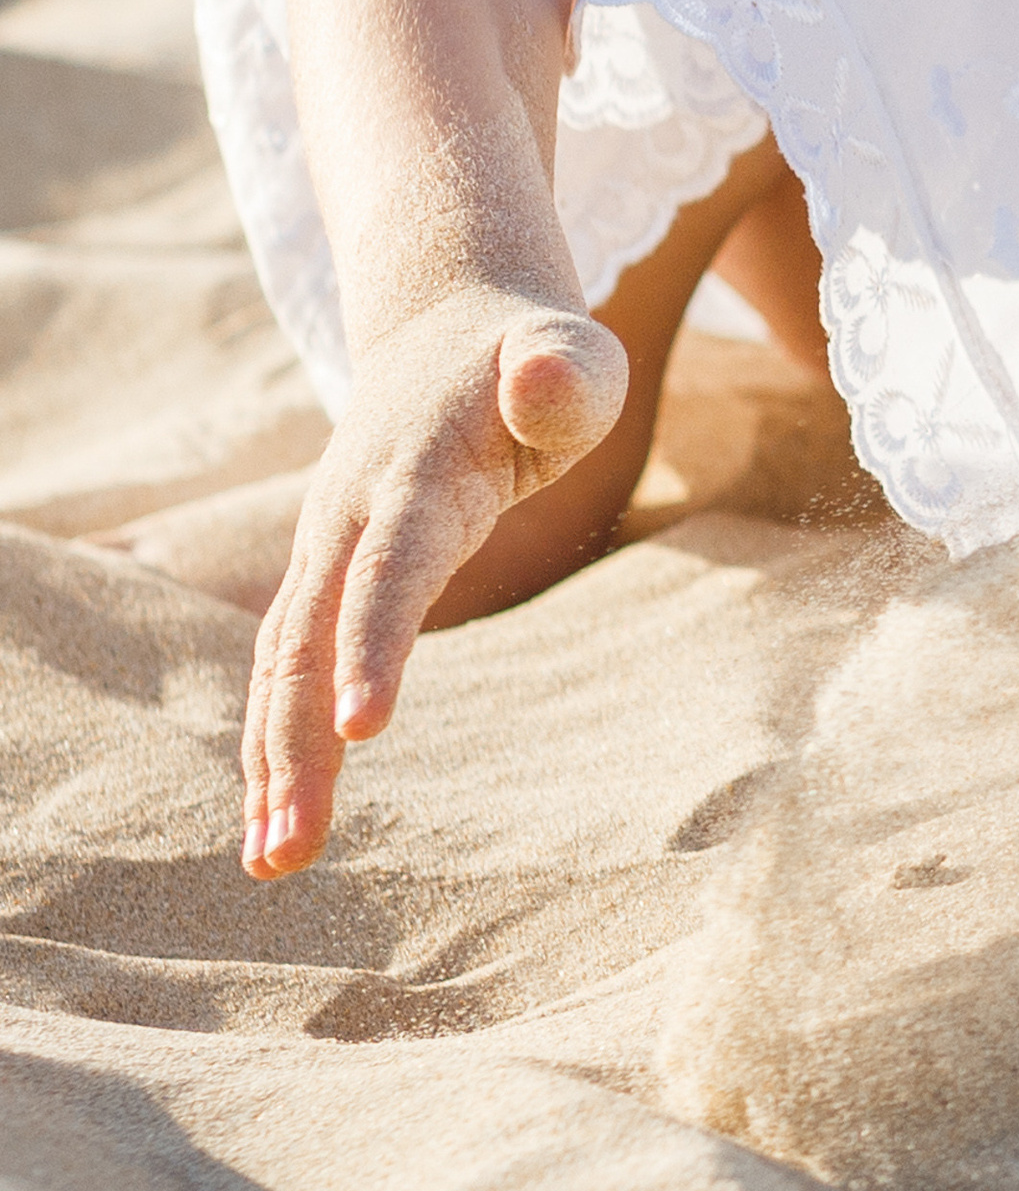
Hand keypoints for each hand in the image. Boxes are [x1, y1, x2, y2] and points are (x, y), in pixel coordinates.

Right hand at [240, 288, 626, 876]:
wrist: (450, 326)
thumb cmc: (536, 357)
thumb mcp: (576, 354)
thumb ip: (566, 372)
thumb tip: (542, 380)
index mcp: (415, 473)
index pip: (391, 569)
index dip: (374, 643)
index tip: (365, 727)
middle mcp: (348, 515)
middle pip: (309, 637)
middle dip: (295, 744)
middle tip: (291, 853)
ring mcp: (323, 546)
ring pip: (280, 662)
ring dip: (270, 761)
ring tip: (273, 864)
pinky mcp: (320, 573)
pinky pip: (283, 665)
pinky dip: (272, 738)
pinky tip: (274, 818)